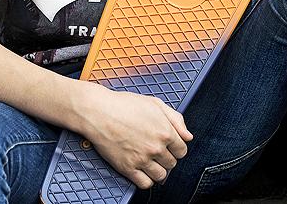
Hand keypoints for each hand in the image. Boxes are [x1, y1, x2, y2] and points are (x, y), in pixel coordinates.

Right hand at [76, 81, 192, 189]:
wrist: (98, 111)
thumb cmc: (124, 105)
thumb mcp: (155, 103)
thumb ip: (176, 119)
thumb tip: (188, 135)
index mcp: (165, 131)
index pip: (182, 150)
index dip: (176, 148)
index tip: (169, 147)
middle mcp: (156, 147)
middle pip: (172, 163)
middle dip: (166, 158)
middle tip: (156, 151)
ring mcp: (142, 159)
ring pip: (161, 176)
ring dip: (158, 170)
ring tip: (150, 162)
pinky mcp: (128, 168)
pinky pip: (145, 184)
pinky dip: (146, 180)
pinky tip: (142, 171)